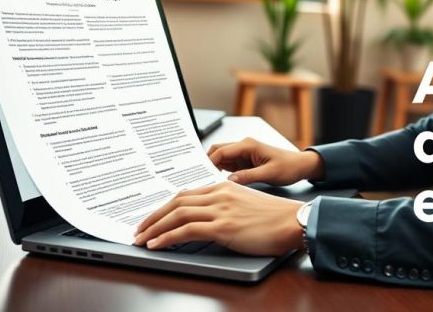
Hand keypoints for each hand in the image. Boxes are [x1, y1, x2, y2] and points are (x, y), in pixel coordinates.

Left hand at [133, 181, 302, 255]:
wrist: (293, 221)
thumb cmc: (275, 217)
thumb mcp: (246, 204)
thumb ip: (226, 205)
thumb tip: (209, 218)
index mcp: (224, 187)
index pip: (186, 194)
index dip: (166, 206)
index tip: (154, 216)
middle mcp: (219, 194)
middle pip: (176, 201)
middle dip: (154, 216)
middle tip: (139, 228)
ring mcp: (220, 209)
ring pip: (177, 214)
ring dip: (155, 227)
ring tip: (142, 238)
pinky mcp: (223, 226)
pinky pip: (187, 230)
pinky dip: (167, 237)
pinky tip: (157, 244)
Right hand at [207, 138, 323, 185]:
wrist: (301, 166)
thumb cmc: (289, 166)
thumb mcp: (270, 173)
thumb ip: (249, 176)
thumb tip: (230, 181)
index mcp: (248, 145)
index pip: (221, 151)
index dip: (209, 162)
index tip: (201, 174)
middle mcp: (244, 147)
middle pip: (217, 152)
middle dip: (207, 164)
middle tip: (201, 179)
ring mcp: (243, 154)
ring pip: (221, 159)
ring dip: (214, 170)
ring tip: (207, 184)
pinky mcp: (245, 162)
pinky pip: (228, 166)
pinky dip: (221, 173)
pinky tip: (219, 184)